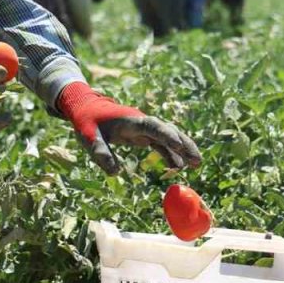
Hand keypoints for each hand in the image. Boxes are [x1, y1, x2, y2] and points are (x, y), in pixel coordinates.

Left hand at [56, 82, 201, 173]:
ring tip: (196, 164)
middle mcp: (142, 123)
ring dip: (182, 149)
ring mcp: (144, 129)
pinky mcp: (143, 135)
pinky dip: (171, 154)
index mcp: (130, 121)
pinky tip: (178, 166)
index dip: (166, 135)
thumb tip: (114, 174)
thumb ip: (101, 153)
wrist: (86, 108)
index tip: (179, 146)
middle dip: (184, 144)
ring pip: (169, 137)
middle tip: (197, 160)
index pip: (152, 126)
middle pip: (168, 131)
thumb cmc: (87, 122)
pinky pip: (161, 144)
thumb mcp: (89, 138)